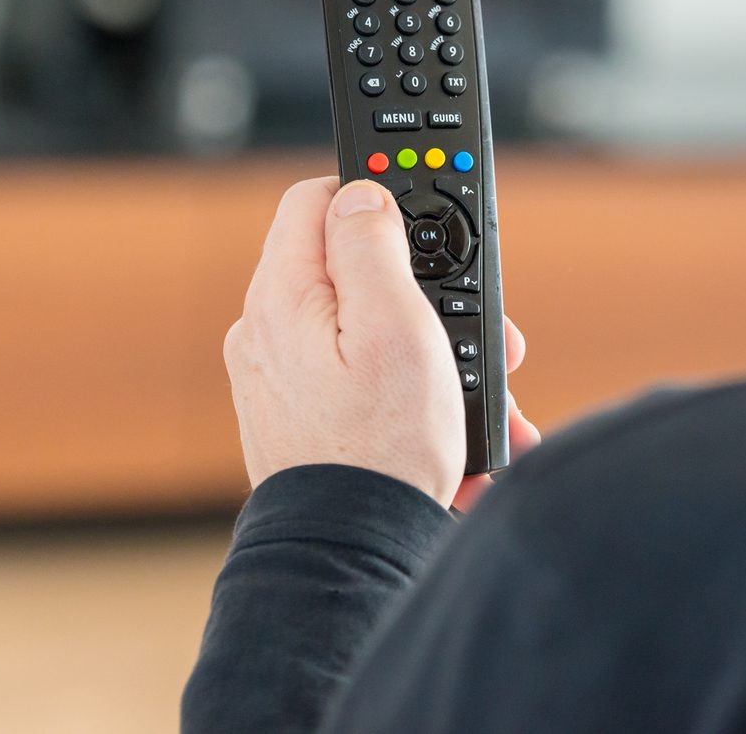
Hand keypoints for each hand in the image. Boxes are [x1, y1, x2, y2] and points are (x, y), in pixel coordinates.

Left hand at [226, 177, 541, 507]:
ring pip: (364, 330)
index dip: (377, 196)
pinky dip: (407, 394)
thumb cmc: (381, 446)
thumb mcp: (395, 324)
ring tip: (480, 396)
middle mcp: (266, 334)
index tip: (426, 223)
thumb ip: (373, 244)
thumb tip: (360, 194)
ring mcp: (277, 380)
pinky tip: (452, 429)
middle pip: (350, 270)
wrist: (354, 552)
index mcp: (281, 297)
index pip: (316, 198)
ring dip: (428, 352)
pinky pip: (358, 382)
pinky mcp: (297, 420)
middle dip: (423, 293)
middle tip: (477, 327)